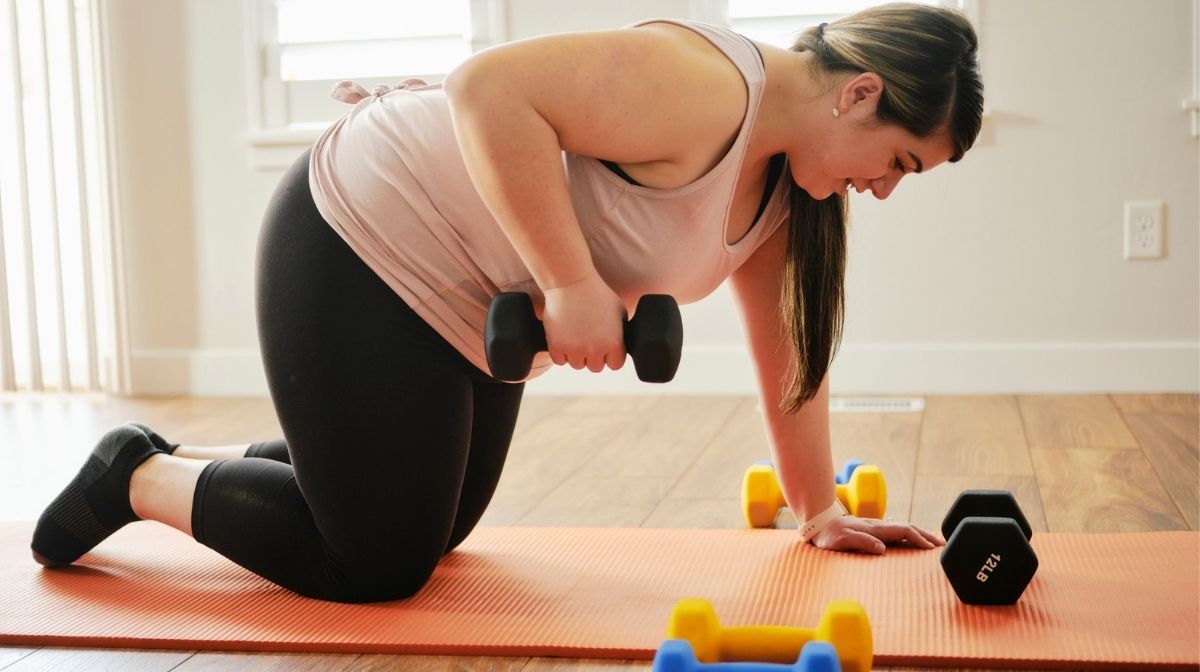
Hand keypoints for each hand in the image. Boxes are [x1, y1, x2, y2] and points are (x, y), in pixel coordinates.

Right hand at [541, 272, 626, 372]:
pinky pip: (559, 360)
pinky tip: (563, 337)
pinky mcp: (556, 346)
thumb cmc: (596, 293)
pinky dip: (560, 352)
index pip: (615, 365)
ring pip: (577, 364)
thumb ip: (621, 331)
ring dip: (576, 354)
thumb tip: (622, 343)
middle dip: (593, 355)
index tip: (605, 345)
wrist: (571, 282)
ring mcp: (574, 349)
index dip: (611, 355)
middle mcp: (595, 350)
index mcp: (614, 343)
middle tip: (588, 338)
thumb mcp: (619, 310)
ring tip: (575, 335)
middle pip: (596, 367)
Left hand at [811, 516, 944, 554]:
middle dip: (926, 536)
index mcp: (875, 529)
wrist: (819, 526)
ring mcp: (876, 528)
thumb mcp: (842, 541)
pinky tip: (912, 543)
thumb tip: (882, 548)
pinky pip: (896, 533)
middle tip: (942, 546)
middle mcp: (878, 526)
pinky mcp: (873, 532)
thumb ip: (861, 542)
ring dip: (920, 536)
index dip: (919, 539)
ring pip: (903, 530)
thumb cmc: (829, 536)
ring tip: (933, 545)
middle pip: (908, 528)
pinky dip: (909, 537)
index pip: (903, 531)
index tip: (931, 549)